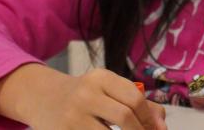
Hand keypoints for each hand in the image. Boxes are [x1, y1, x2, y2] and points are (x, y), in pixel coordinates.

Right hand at [0, 65, 166, 129]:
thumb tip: (161, 125)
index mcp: (100, 78)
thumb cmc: (85, 96)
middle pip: (124, 116)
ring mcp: (71, 116)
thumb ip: (137, 102)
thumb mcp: (108, 90)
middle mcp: (85, 94)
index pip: (135, 98)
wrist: (42, 98)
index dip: (150, 118)